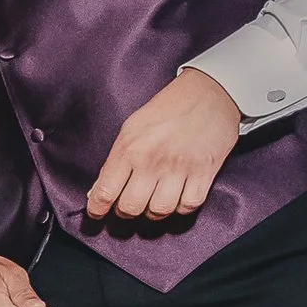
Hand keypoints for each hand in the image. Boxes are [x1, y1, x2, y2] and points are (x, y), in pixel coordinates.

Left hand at [85, 67, 242, 221]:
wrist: (210, 92)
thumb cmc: (168, 109)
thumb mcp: (132, 128)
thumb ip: (115, 161)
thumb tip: (97, 193)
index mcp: (129, 148)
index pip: (104, 192)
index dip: (97, 209)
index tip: (97, 213)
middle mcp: (152, 160)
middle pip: (131, 208)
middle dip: (126, 211)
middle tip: (130, 203)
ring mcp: (179, 168)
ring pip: (159, 211)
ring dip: (154, 212)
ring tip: (154, 200)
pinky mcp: (204, 172)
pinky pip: (188, 206)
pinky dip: (181, 207)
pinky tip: (177, 196)